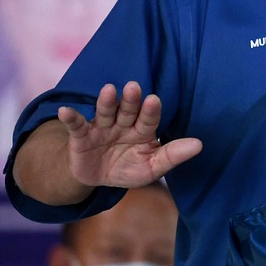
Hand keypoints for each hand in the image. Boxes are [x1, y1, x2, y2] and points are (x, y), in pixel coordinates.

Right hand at [58, 81, 201, 188]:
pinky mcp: (82, 136)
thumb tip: (200, 145)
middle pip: (128, 110)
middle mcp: (124, 124)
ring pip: (106, 112)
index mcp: (144, 130)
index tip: (154, 99)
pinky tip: (65, 111)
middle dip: (131, 100)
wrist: (97, 178)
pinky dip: (71, 118)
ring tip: (108, 90)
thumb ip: (172, 156)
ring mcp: (102, 128)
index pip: (149, 119)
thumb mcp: (151, 168)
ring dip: (106, 102)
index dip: (151, 110)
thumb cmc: (129, 168)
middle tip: (134, 87)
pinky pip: (77, 126)